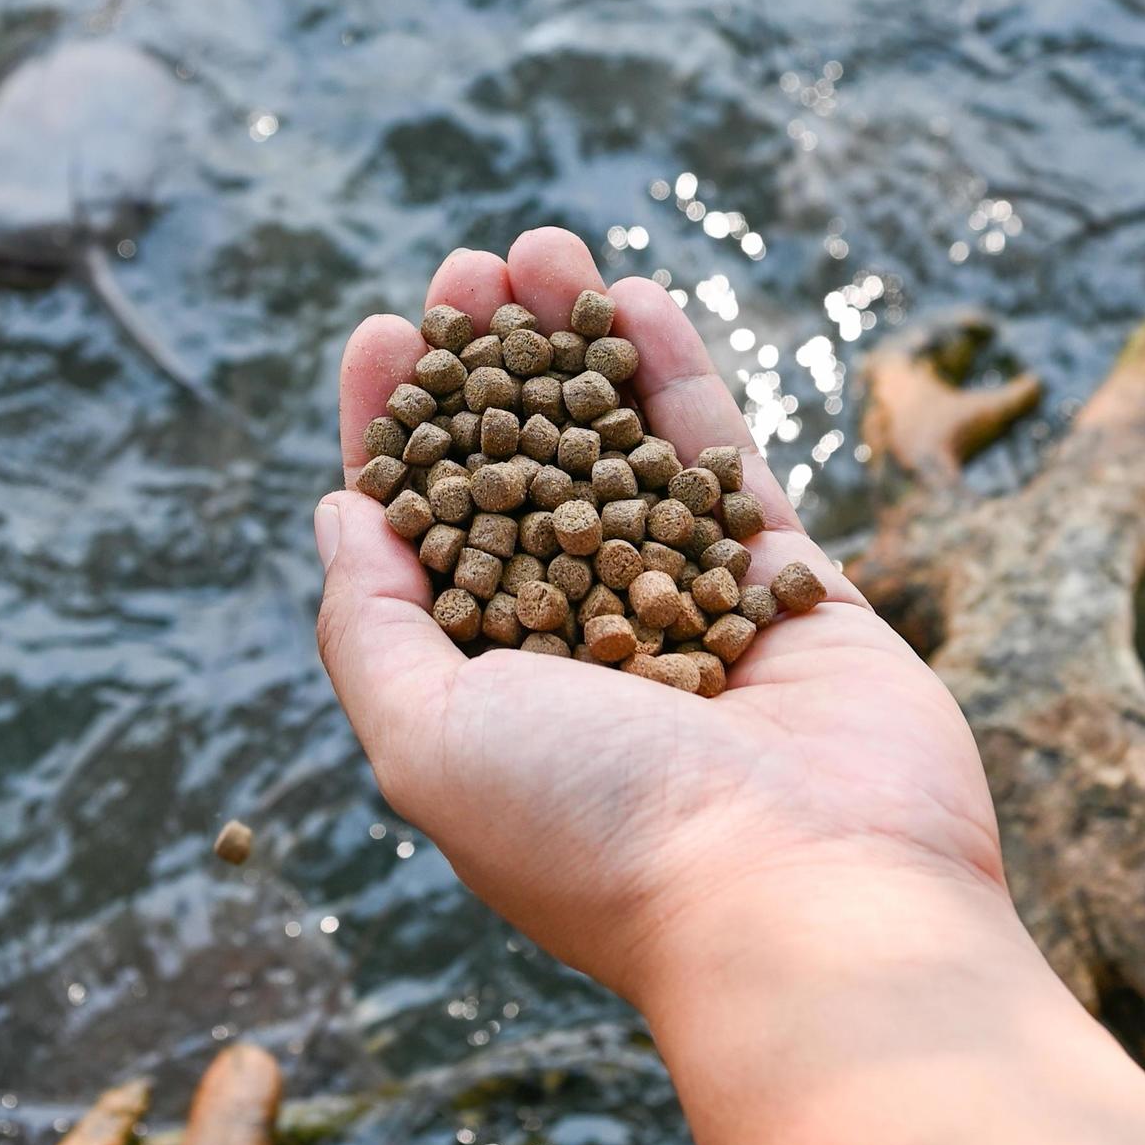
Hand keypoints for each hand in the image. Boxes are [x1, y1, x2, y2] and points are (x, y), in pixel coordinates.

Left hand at [314, 227, 1006, 1008]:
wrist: (806, 900)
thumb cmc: (595, 830)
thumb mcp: (423, 739)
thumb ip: (372, 624)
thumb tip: (339, 514)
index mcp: (485, 698)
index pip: (418, 537)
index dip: (392, 433)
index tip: (375, 334)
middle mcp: (582, 651)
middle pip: (518, 474)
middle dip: (485, 367)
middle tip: (464, 268)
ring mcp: (687, 613)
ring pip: (618, 451)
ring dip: (575, 347)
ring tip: (540, 244)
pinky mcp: (788, 589)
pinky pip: (722, 464)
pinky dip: (678, 380)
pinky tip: (634, 297)